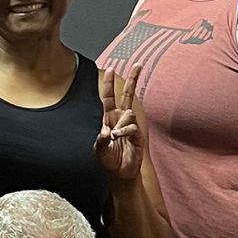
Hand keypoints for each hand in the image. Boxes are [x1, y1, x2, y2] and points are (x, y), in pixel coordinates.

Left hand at [94, 66, 146, 183]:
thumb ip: (100, 141)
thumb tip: (107, 131)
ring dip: (121, 124)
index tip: (111, 68)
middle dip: (133, 79)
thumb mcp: (99, 150)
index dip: (109, 83)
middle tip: (138, 64)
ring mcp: (130, 125)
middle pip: (127, 94)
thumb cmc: (109, 160)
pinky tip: (119, 137)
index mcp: (109, 117)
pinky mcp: (138, 134)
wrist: (121, 172)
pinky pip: (132, 126)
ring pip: (128, 113)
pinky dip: (124, 131)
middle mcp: (120, 118)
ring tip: (115, 136)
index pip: (108, 97)